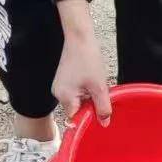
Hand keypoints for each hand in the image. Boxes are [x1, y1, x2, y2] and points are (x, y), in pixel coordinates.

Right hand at [52, 0, 110, 124]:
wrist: (79, 38)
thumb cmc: (88, 59)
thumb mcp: (100, 87)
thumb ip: (102, 108)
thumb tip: (104, 124)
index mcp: (65, 97)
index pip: (76, 118)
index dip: (89, 116)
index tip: (99, 109)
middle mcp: (58, 94)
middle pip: (77, 110)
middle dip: (90, 104)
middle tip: (98, 90)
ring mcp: (59, 87)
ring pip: (77, 101)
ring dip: (88, 96)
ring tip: (94, 82)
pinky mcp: (62, 81)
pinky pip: (75, 92)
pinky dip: (85, 89)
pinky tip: (89, 78)